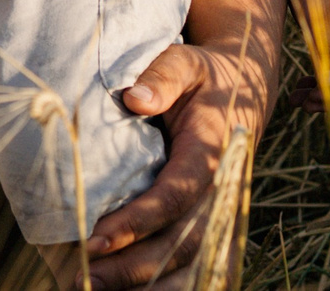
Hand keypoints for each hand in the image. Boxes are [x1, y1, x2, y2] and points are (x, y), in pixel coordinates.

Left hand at [63, 32, 277, 287]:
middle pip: (184, 243)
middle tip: (85, 276)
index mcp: (212, 150)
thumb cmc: (203, 75)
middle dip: (135, 266)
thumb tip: (136, 99)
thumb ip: (163, 76)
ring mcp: (224, 210)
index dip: (139, 220)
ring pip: (195, 263)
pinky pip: (202, 265)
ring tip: (98, 290)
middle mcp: (223, 188)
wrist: (244, 86)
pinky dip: (171, 285)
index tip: (97, 237)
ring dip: (149, 284)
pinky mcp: (219, 222)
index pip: (177, 194)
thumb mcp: (185, 62)